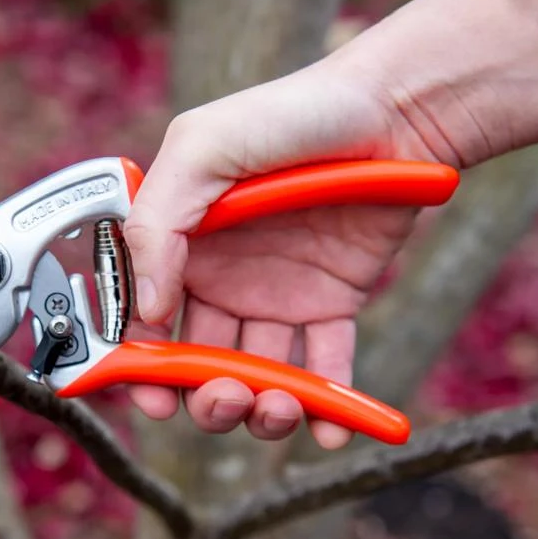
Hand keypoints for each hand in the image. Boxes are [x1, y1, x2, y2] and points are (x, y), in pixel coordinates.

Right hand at [123, 56, 442, 448]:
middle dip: (207, 395)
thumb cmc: (291, 114)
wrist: (394, 110)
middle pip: (200, 361)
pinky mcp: (331, 302)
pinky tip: (331, 428)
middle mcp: (222, 278)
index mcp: (180, 245)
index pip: (146, 320)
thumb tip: (146, 309)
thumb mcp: (202, 148)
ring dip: (263, 408)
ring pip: (258, 374)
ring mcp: (276, 294)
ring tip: (280, 406)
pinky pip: (325, 365)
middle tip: (225, 397)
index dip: (143, 366)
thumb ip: (156, 224)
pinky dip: (329, 405)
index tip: (153, 397)